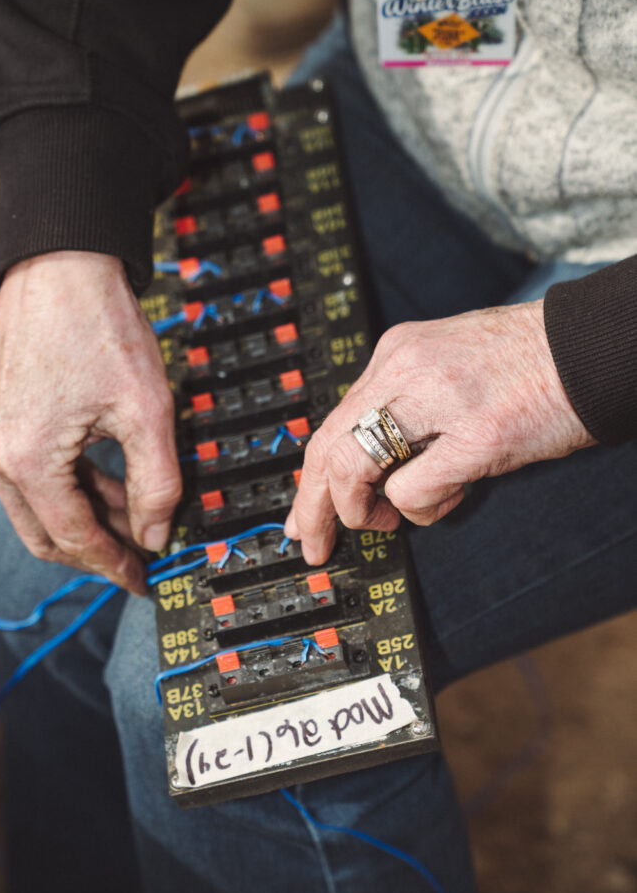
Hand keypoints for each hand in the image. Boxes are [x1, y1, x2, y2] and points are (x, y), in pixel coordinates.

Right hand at [0, 251, 180, 594]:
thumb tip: (157, 534)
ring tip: (134, 513)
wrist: (62, 263)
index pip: (73, 538)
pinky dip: (66, 486)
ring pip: (35, 506)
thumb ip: (158, 484)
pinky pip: (26, 474)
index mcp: (26, 458)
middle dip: (96, 549)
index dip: (114, 565)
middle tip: (141, 554)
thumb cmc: (99, 324)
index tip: (143, 579)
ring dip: (84, 516)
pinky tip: (105, 481)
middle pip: (44, 534)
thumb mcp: (148, 411)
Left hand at [285, 300, 594, 563]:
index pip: (330, 423)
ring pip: (353, 468)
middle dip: (313, 509)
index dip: (311, 479)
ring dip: (362, 510)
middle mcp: (406, 369)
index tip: (303, 516)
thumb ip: (401, 405)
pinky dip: (421, 509)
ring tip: (390, 518)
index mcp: (396, 354)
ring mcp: (439, 400)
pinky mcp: (477, 434)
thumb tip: (367, 466)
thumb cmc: (525, 364)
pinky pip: (412, 490)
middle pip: (327, 449)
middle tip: (314, 545)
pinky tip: (451, 496)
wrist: (591, 347)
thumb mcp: (443, 367)